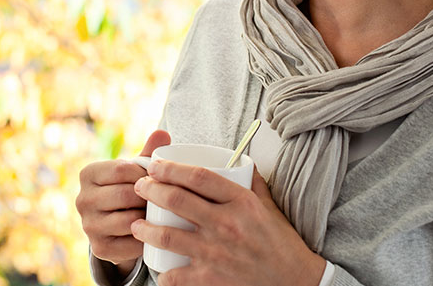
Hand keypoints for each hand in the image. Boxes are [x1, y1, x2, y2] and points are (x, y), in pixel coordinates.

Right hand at [76, 130, 170, 274]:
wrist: (117, 227)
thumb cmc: (129, 188)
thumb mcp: (135, 170)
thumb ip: (149, 152)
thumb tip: (163, 133)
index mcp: (88, 174)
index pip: (121, 170)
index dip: (144, 174)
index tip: (158, 178)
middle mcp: (82, 200)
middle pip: (125, 195)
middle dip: (149, 196)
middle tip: (166, 198)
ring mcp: (88, 226)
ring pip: (129, 220)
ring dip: (149, 218)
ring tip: (161, 213)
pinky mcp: (100, 248)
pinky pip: (131, 243)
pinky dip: (147, 238)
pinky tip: (155, 232)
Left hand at [130, 161, 325, 285]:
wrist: (296, 282)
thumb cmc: (280, 242)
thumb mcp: (268, 205)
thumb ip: (250, 181)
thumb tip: (234, 159)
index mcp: (240, 201)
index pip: (197, 176)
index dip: (170, 167)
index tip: (155, 166)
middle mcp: (226, 224)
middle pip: (176, 199)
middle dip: (150, 189)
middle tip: (140, 187)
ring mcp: (216, 253)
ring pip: (166, 236)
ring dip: (143, 228)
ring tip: (136, 224)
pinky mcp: (211, 280)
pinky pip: (174, 275)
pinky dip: (161, 272)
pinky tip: (157, 266)